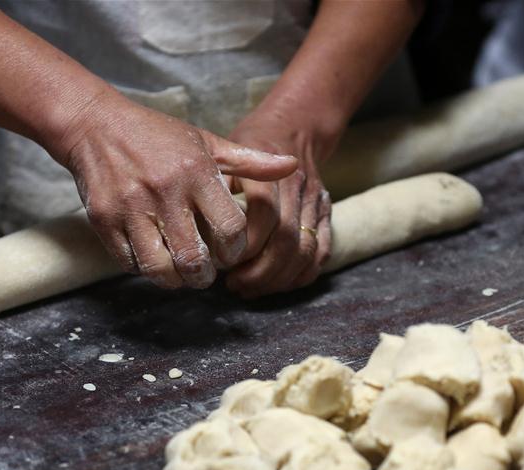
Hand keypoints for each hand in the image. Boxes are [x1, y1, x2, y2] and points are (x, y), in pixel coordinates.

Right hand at [58, 92, 297, 288]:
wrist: (94, 124)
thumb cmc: (158, 136)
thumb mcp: (207, 142)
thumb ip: (250, 162)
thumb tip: (293, 166)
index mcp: (196, 172)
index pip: (230, 228)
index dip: (235, 251)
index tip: (231, 252)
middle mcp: (164, 191)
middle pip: (195, 258)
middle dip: (206, 276)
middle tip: (207, 273)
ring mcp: (131, 207)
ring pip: (160, 268)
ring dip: (176, 280)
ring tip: (183, 274)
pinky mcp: (103, 220)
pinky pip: (129, 262)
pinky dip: (145, 269)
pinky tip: (155, 259)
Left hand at [223, 113, 334, 297]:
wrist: (295, 127)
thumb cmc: (251, 144)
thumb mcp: (227, 152)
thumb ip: (215, 185)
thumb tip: (196, 227)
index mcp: (272, 171)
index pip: (265, 216)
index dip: (245, 245)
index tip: (223, 262)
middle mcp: (299, 186)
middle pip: (287, 240)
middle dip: (260, 271)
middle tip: (234, 285)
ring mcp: (317, 202)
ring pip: (305, 252)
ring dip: (277, 279)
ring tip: (250, 288)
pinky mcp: (327, 215)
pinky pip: (320, 253)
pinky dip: (300, 275)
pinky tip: (276, 284)